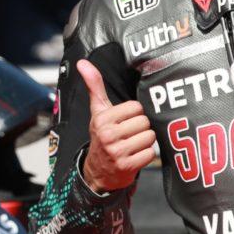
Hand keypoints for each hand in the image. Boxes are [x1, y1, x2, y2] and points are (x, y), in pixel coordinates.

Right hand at [78, 60, 155, 192]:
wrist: (97, 170)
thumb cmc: (102, 136)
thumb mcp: (98, 111)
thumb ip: (94, 86)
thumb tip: (82, 62)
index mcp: (102, 119)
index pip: (136, 107)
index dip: (134, 114)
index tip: (125, 121)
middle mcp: (108, 135)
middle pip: (144, 122)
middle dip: (141, 128)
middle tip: (130, 134)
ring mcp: (117, 152)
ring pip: (150, 137)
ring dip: (145, 142)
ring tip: (133, 144)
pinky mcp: (127, 166)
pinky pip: (150, 153)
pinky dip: (146, 155)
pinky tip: (135, 155)